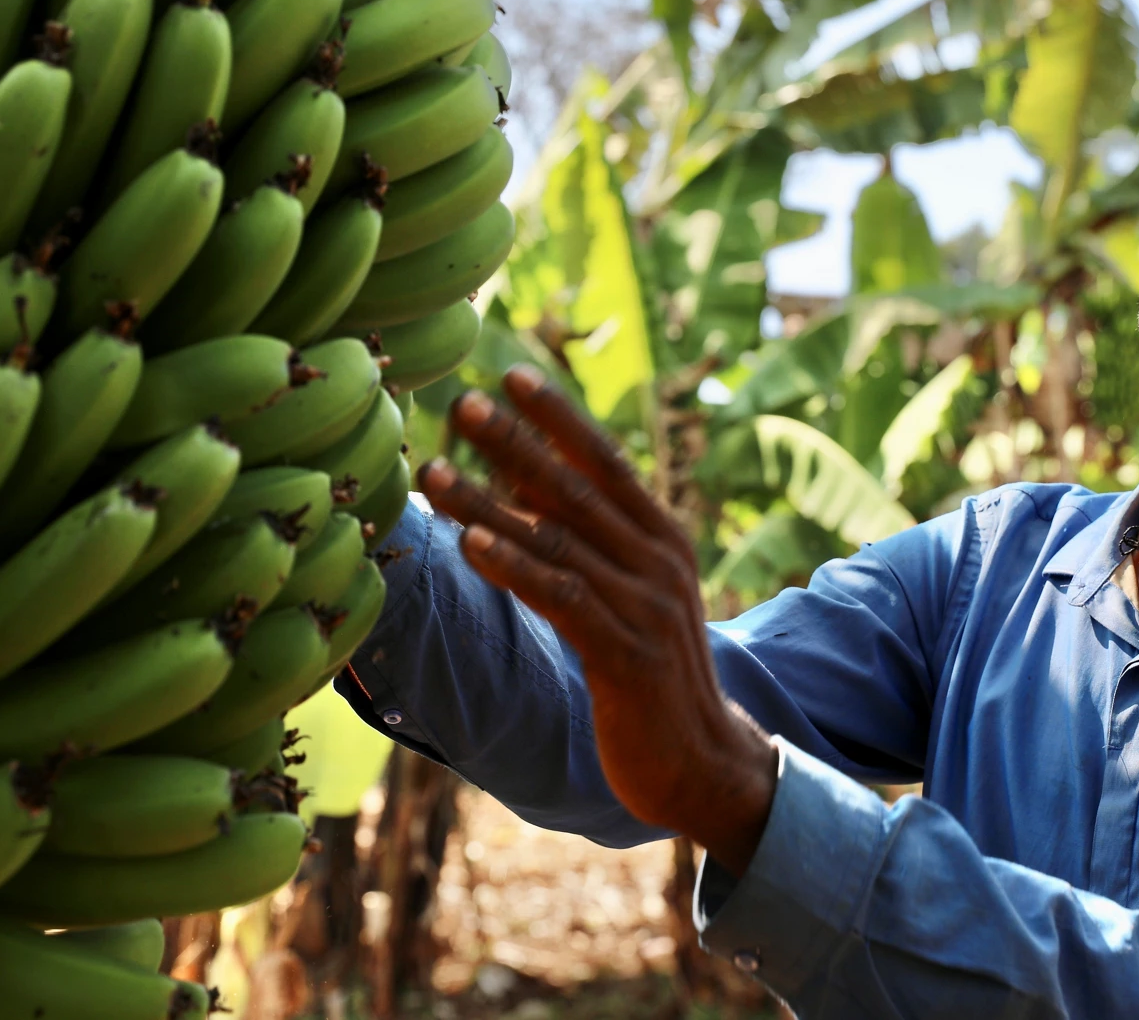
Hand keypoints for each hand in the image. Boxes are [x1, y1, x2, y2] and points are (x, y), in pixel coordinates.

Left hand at [415, 366, 777, 874]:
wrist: (702, 762)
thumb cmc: (652, 677)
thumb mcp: (629, 595)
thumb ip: (588, 540)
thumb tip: (523, 477)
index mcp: (662, 539)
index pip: (606, 462)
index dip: (559, 418)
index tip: (511, 376)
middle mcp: (658, 562)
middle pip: (577, 489)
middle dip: (516, 443)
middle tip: (464, 404)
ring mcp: (646, 607)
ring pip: (556, 540)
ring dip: (489, 503)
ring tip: (435, 472)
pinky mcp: (627, 654)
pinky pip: (562, 598)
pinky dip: (515, 566)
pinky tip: (472, 545)